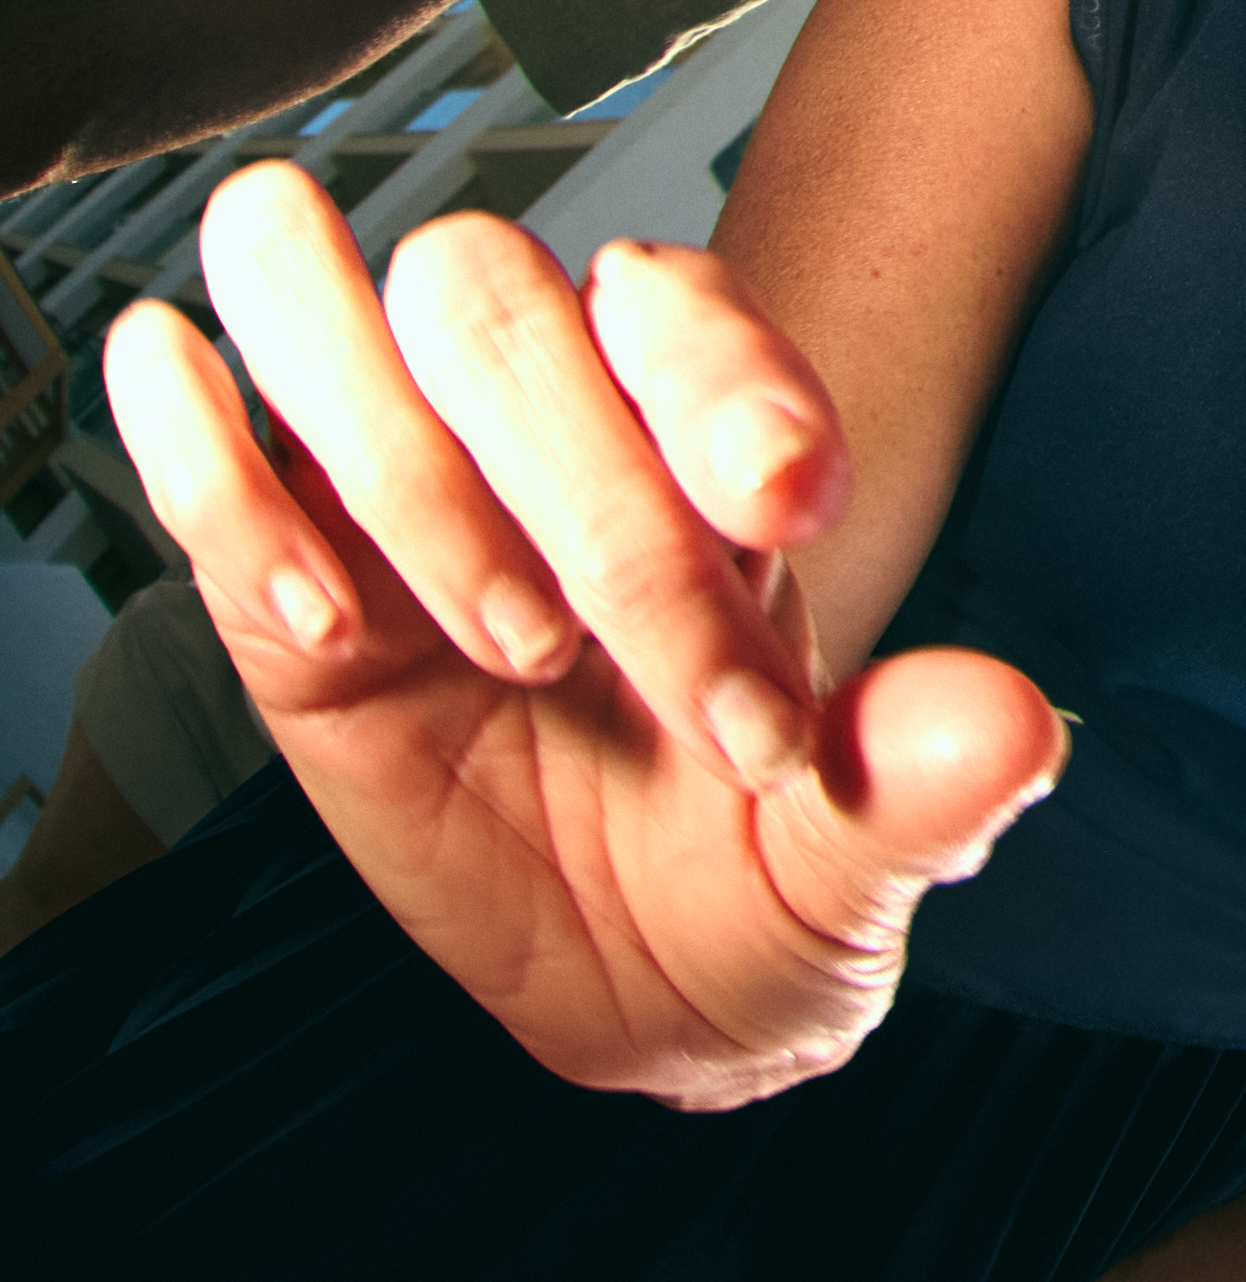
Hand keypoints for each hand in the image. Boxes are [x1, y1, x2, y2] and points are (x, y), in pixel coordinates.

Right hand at [107, 165, 1058, 1105]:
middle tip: (690, 705)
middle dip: (596, 502)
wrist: (638, 990)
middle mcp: (535, 415)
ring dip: (401, 465)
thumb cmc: (754, 871)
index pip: (677, 308)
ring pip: (311, 292)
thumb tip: (1009, 726)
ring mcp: (386, 482)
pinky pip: (201, 456)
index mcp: (696, 437)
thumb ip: (925, 783)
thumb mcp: (856, 856)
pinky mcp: (273, 586)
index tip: (790, 507)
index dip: (723, 379)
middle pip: (496, 299)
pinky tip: (321, 620)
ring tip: (509, 647)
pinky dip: (224, 487)